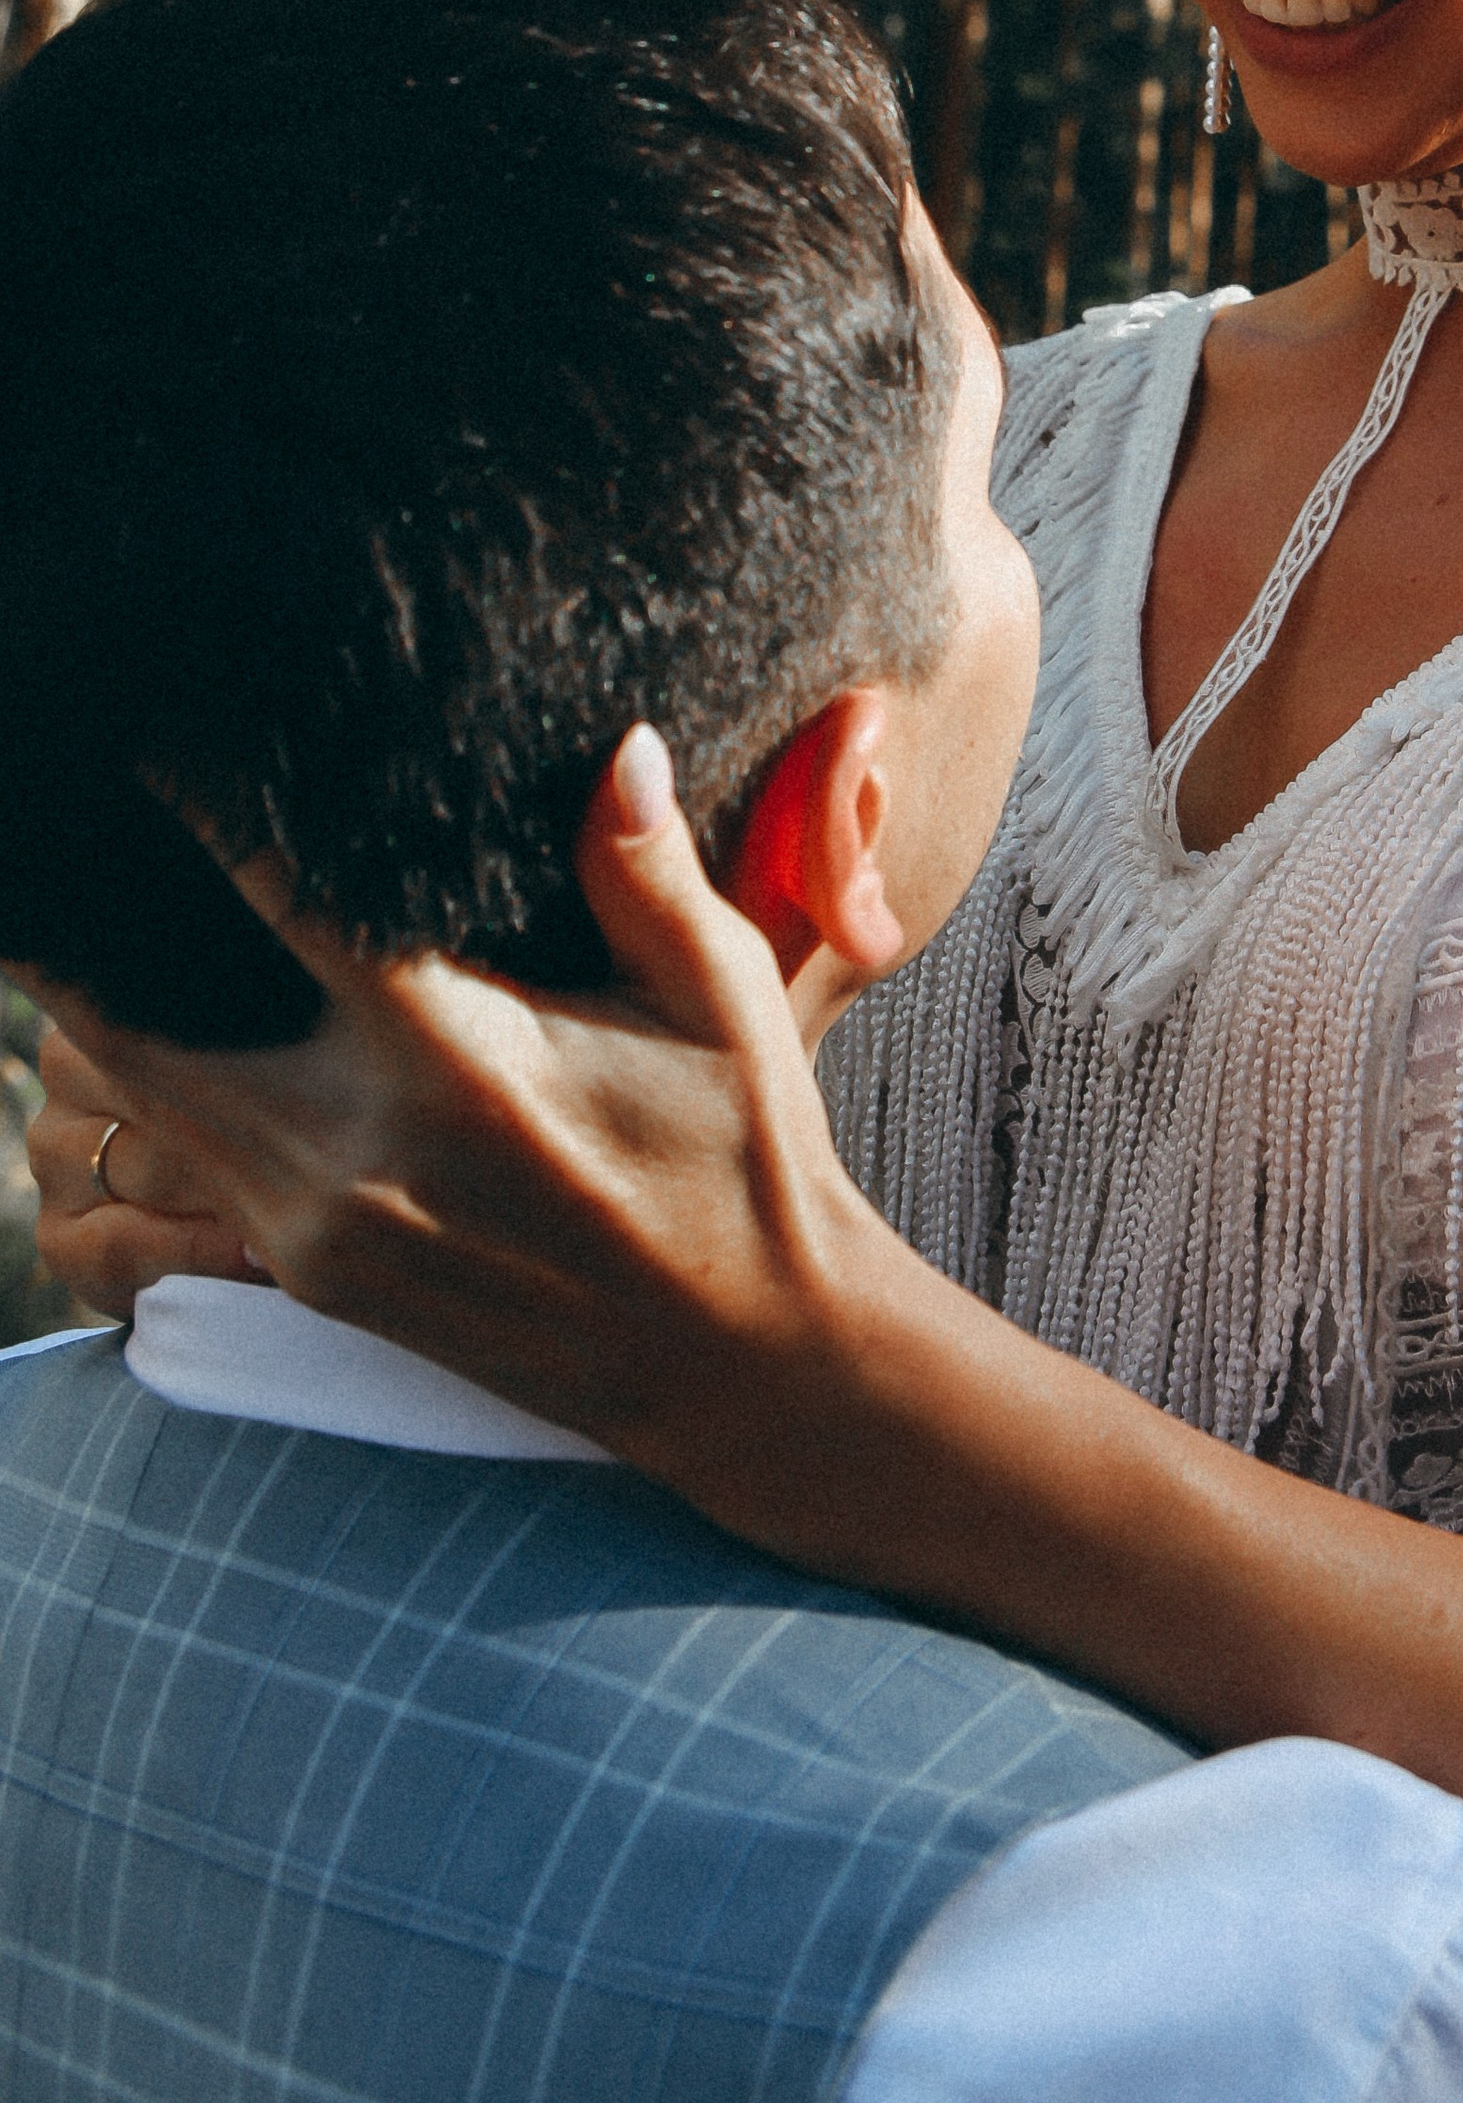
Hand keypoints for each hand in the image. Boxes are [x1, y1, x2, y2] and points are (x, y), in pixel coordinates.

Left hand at [32, 731, 904, 1504]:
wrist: (742, 1363)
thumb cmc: (742, 1160)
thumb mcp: (723, 998)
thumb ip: (644, 867)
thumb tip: (617, 738)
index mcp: (461, 1056)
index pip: (284, 905)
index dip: (208, 821)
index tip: (168, 749)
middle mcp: (365, 1145)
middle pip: (149, 1021)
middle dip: (97, 939)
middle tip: (80, 837)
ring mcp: (324, 1228)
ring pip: (152, 1099)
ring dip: (108, 1014)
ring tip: (95, 929)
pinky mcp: (319, 1280)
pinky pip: (196, 1165)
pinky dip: (167, 1090)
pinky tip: (168, 1033)